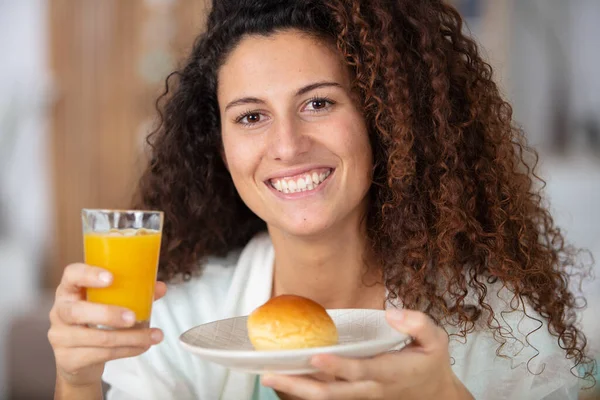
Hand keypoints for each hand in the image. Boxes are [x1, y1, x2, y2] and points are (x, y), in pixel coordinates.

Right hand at [48, 263, 166, 387]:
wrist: (77, 359)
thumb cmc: (94, 321)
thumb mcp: (108, 303)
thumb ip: (132, 293)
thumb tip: (159, 287)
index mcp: (69, 290)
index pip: (71, 275)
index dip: (88, 275)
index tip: (111, 277)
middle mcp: (59, 311)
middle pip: (77, 311)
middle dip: (108, 314)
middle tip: (133, 317)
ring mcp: (60, 337)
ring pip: (96, 338)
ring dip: (129, 338)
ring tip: (151, 336)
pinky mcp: (68, 359)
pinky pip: (100, 355)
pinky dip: (126, 350)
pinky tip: (141, 346)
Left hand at [261, 309, 473, 399]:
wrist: (434, 393)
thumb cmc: (430, 362)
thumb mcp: (436, 340)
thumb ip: (418, 324)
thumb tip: (392, 313)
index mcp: (390, 372)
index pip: (359, 370)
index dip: (337, 366)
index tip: (315, 356)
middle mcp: (371, 387)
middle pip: (332, 392)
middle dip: (301, 385)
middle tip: (272, 374)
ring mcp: (361, 394)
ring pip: (326, 396)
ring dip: (297, 389)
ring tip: (268, 376)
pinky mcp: (354, 394)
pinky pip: (327, 394)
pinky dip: (305, 388)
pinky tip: (286, 375)